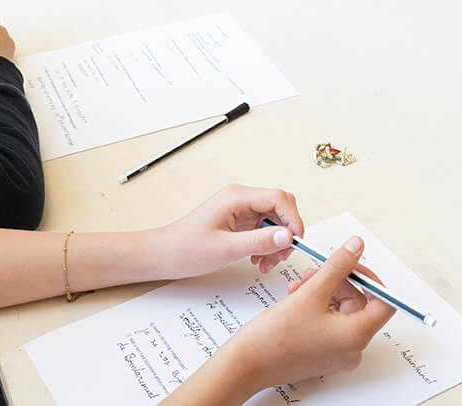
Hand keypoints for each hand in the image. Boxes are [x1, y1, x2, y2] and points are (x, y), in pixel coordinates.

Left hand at [152, 185, 302, 279]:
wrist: (165, 255)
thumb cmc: (187, 249)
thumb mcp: (226, 249)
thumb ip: (259, 242)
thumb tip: (288, 236)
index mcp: (236, 197)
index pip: (279, 199)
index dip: (293, 220)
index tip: (296, 242)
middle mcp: (241, 199)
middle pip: (280, 208)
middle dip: (286, 233)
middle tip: (280, 256)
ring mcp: (241, 210)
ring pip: (275, 221)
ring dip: (277, 242)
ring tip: (265, 263)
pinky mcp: (240, 222)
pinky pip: (264, 229)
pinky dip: (267, 245)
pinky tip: (258, 260)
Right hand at [209, 235, 395, 395]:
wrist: (247, 364)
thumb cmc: (275, 337)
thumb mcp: (311, 292)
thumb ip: (338, 266)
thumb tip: (355, 247)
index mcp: (356, 336)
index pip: (384, 302)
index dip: (369, 278)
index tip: (353, 263)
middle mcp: (352, 349)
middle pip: (360, 304)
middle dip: (339, 282)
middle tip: (318, 270)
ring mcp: (338, 354)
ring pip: (342, 312)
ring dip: (325, 292)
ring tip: (301, 284)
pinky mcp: (324, 355)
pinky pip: (331, 324)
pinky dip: (318, 307)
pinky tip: (298, 297)